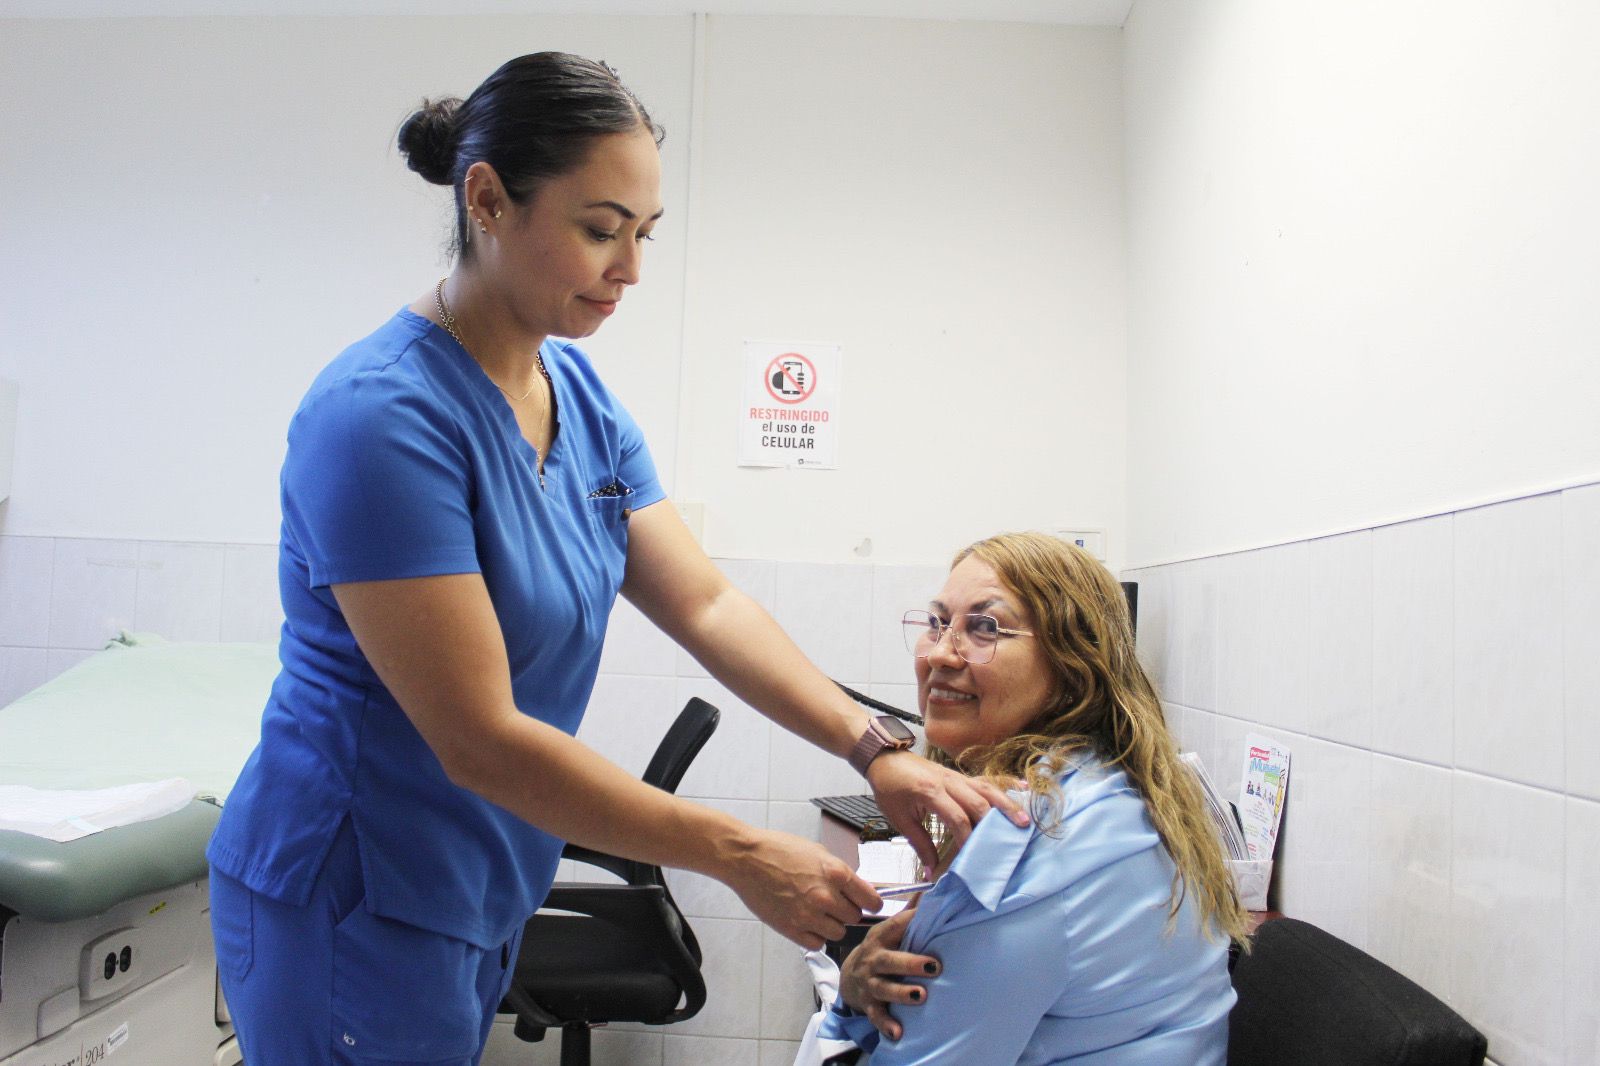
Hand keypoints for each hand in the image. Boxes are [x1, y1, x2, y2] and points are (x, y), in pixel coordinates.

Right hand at [720, 829, 881, 949]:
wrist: (746, 858)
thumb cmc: (780, 849)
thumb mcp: (818, 852)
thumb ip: (840, 872)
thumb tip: (858, 888)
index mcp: (836, 873)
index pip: (871, 900)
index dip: (871, 903)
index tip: (867, 904)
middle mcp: (825, 896)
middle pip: (854, 918)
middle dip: (847, 911)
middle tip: (834, 902)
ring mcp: (808, 915)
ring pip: (838, 933)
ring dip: (832, 924)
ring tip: (818, 912)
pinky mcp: (791, 928)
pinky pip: (817, 943)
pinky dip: (815, 936)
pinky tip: (807, 922)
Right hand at [839, 908, 937, 1040]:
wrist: (849, 978)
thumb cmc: (879, 951)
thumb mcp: (888, 931)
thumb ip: (908, 914)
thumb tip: (931, 888)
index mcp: (880, 938)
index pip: (894, 927)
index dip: (910, 921)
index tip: (928, 916)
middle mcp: (874, 960)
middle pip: (890, 961)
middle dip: (910, 963)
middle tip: (934, 966)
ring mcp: (870, 983)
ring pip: (884, 988)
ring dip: (902, 993)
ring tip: (921, 996)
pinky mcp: (869, 1004)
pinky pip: (877, 1015)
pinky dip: (887, 1025)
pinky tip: (898, 1032)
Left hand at [866, 752, 1028, 871]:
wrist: (885, 759)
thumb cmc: (890, 788)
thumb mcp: (899, 819)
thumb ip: (920, 844)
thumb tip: (932, 871)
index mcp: (930, 792)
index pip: (957, 817)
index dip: (967, 838)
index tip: (973, 857)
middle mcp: (947, 782)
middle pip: (978, 802)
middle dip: (995, 823)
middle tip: (1012, 841)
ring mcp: (956, 776)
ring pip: (987, 789)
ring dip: (1006, 805)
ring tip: (1024, 821)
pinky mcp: (959, 775)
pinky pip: (985, 780)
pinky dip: (1004, 784)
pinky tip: (1023, 788)